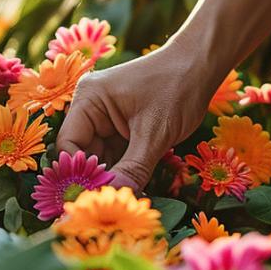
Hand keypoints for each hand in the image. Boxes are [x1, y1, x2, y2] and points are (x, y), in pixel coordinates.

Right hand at [57, 46, 216, 189]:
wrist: (202, 66)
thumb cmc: (178, 88)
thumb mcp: (155, 134)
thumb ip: (133, 168)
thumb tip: (115, 199)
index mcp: (88, 100)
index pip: (69, 146)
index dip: (80, 174)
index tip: (97, 197)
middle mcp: (90, 108)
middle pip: (83, 154)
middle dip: (99, 178)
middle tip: (115, 203)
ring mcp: (106, 118)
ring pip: (101, 159)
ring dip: (114, 176)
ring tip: (127, 197)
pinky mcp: (122, 126)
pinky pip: (116, 155)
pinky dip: (125, 169)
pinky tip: (136, 185)